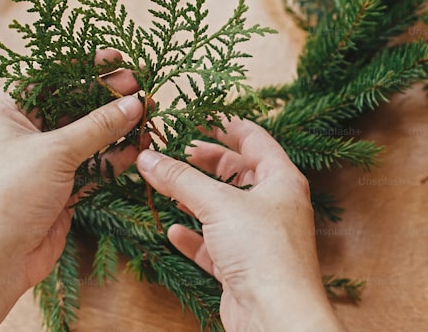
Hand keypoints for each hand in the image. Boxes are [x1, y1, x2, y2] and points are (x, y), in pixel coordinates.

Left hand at [0, 49, 145, 299]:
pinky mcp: (58, 186)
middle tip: (141, 88)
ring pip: (85, 134)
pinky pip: (91, 163)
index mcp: (7, 109)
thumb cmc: (8, 195)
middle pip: (72, 103)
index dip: (85, 65)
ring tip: (149, 115)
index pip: (51, 75)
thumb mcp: (55, 152)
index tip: (119, 59)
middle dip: (106, 97)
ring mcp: (42, 160)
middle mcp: (23, 130)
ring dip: (116, 127)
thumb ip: (98, 126)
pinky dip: (114, 156)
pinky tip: (140, 146)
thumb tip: (135, 103)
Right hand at [137, 118, 341, 331]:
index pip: (254, 138)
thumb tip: (147, 157)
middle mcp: (273, 205)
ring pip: (222, 208)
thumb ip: (180, 178)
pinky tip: (173, 229)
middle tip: (171, 150)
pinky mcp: (242, 268)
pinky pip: (213, 244)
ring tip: (164, 183)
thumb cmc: (264, 252)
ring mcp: (258, 238)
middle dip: (202, 161)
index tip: (195, 116)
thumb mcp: (218, 204)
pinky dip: (193, 236)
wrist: (276, 317)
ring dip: (193, 197)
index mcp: (281, 179)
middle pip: (235, 172)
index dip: (225, 124)